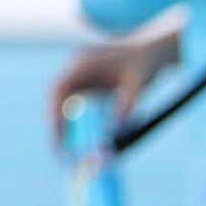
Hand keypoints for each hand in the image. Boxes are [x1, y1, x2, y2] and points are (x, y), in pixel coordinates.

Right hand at [46, 30, 180, 144]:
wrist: (151, 51)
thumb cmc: (145, 64)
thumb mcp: (138, 83)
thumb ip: (126, 105)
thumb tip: (117, 132)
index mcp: (82, 64)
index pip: (57, 90)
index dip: (54, 115)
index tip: (59, 140)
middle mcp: (74, 70)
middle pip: (54, 100)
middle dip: (55, 127)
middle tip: (61, 154)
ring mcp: (77, 78)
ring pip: (60, 106)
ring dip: (62, 128)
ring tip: (69, 153)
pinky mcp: (83, 86)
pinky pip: (72, 108)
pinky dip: (73, 125)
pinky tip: (80, 141)